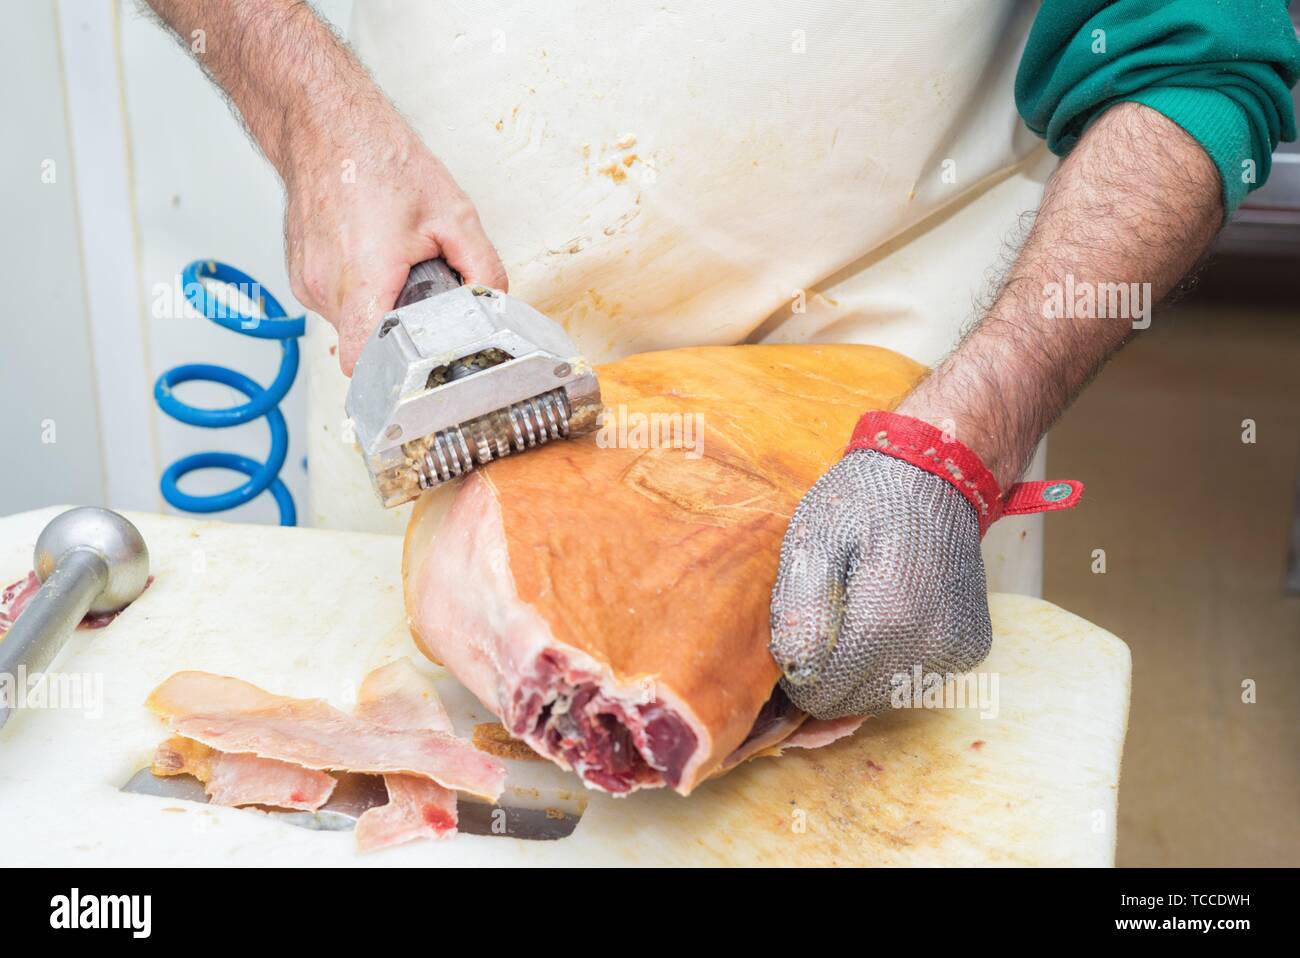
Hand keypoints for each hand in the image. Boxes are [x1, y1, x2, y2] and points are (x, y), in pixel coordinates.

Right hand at [141, 0, 507, 375]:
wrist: (324, 123)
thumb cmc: (377, 158)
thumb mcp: (453, 212)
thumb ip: (483, 267)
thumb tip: (496, 303)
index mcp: (364, 275)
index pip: (365, 360)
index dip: (392, 377)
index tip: (415, 377)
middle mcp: (327, 285)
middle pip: (365, 346)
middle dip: (398, 335)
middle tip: (420, 303)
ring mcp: (308, 282)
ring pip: (350, 327)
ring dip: (378, 312)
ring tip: (394, 269)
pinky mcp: (301, 276)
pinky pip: (336, 306)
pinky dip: (359, 295)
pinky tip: (373, 262)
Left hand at [768, 449, 992, 718]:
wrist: (935, 475)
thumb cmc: (864, 502)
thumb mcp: (814, 541)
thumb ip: (800, 611)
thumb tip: (794, 672)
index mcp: (884, 623)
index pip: (819, 697)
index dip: (796, 674)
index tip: (793, 640)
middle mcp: (928, 648)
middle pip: (851, 704)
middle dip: (827, 676)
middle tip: (821, 626)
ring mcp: (955, 652)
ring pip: (882, 698)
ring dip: (860, 673)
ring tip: (855, 618)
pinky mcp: (970, 650)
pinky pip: (914, 681)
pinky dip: (892, 663)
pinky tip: (887, 619)